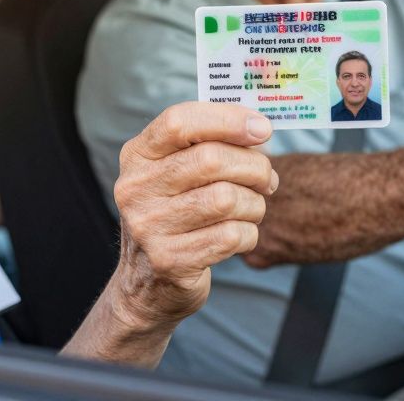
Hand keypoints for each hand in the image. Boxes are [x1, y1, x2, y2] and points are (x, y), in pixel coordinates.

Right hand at [109, 102, 277, 329]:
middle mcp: (135, 188)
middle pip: (211, 159)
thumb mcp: (177, 173)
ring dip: (254, 204)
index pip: (179, 121)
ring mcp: (148, 226)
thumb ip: (210, 145)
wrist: (148, 284)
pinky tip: (241, 235)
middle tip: (267, 179)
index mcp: (137, 156)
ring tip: (253, 208)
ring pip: (227, 199)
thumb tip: (259, 130)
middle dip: (254, 167)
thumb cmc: (177, 214)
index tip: (262, 129)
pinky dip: (248, 233)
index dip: (227, 119)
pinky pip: (230, 236)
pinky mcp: (169, 261)